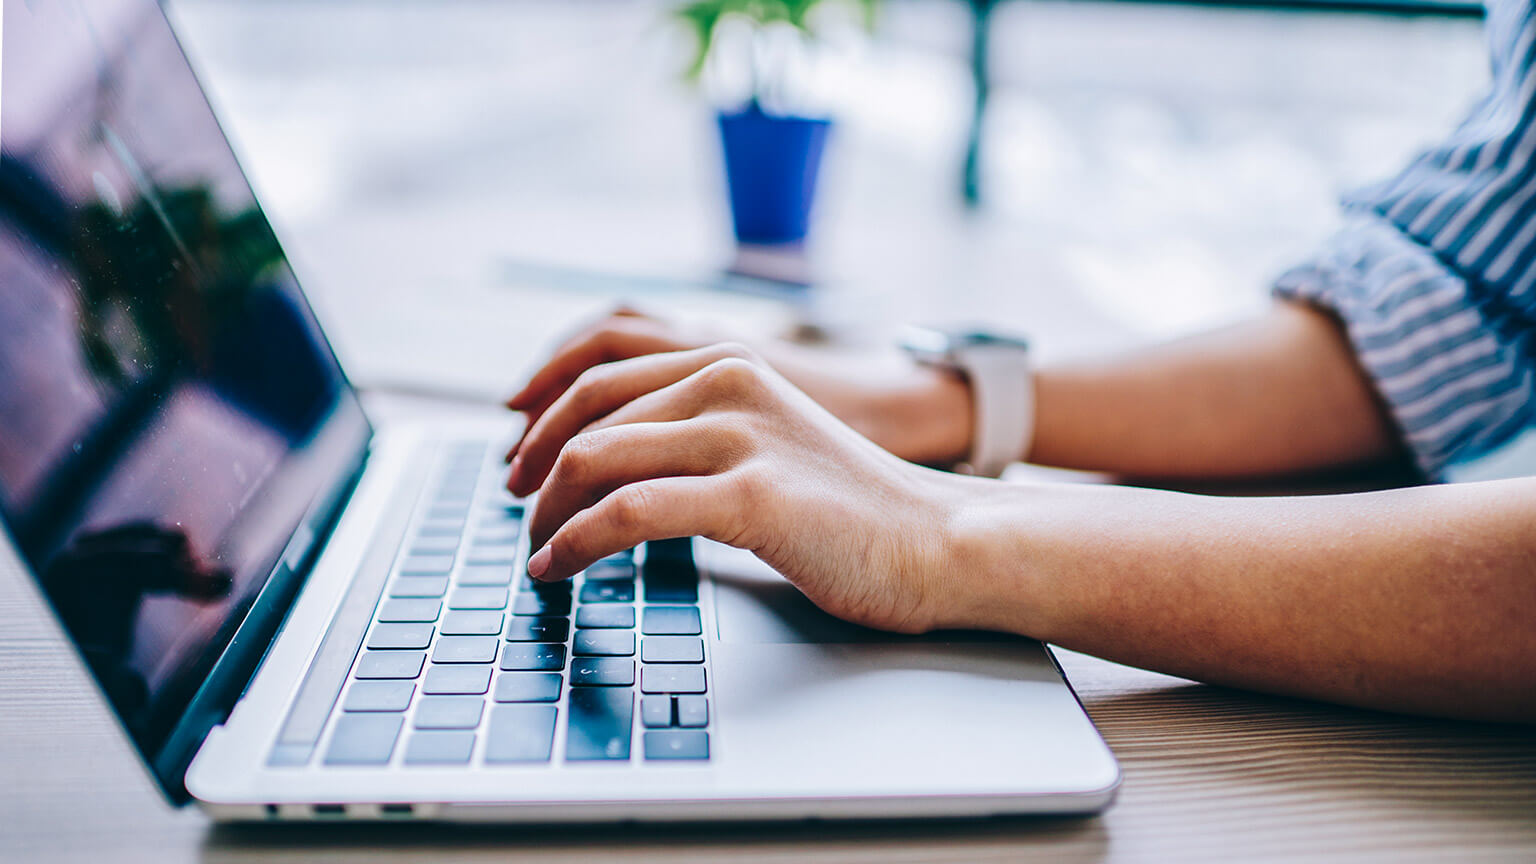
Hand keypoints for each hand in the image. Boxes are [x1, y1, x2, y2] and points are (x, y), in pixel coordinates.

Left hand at [509, 343, 966, 632]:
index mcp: (728, 363)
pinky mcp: (750, 495)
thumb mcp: (769, 441)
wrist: (939, 539)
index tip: (519, 461)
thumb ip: (702, 434)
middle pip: (586, 414)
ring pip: (595, 460)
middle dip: (533, 465)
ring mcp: (739, 435)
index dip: (543, 420)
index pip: (600, 375)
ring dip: (547, 512)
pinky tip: (558, 568)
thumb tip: (622, 466)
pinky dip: (574, 543)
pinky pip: (627, 512)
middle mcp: (727, 382)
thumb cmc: (854, 508)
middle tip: (515, 508)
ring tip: (537, 550)